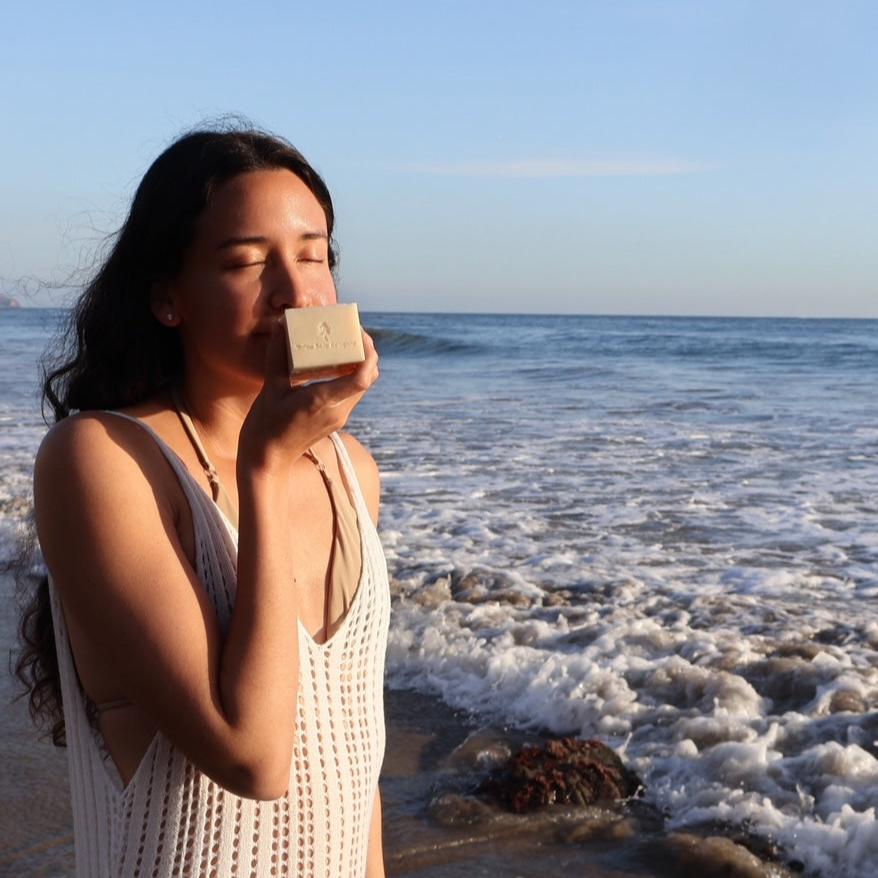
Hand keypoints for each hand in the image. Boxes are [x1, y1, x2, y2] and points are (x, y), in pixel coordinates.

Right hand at [238, 319, 378, 471]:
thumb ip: (277, 356)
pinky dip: (350, 374)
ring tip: (343, 342)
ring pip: (362, 385)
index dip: (368, 353)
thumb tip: (280, 325)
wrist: (268, 462)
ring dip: (360, 363)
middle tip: (352, 330)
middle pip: (368, 377)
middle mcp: (338, 410)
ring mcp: (339, 416)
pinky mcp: (336, 419)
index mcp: (322, 402)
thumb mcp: (269, 389)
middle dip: (366, 351)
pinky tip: (333, 362)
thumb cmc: (265, 427)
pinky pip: (351, 392)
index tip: (360, 332)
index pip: (361, 378)